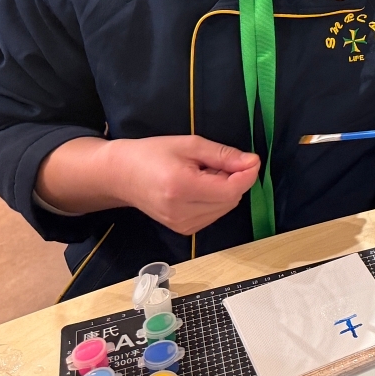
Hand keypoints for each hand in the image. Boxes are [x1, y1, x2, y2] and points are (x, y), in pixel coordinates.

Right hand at [110, 136, 260, 234]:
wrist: (121, 175)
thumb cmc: (153, 153)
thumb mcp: (190, 145)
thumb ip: (223, 155)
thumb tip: (253, 162)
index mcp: (182, 188)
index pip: (231, 190)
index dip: (247, 175)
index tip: (251, 159)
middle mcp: (182, 213)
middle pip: (231, 200)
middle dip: (234, 179)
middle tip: (217, 162)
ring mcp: (182, 225)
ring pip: (225, 208)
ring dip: (225, 189)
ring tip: (204, 174)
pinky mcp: (183, 230)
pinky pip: (214, 214)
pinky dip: (216, 199)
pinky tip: (200, 187)